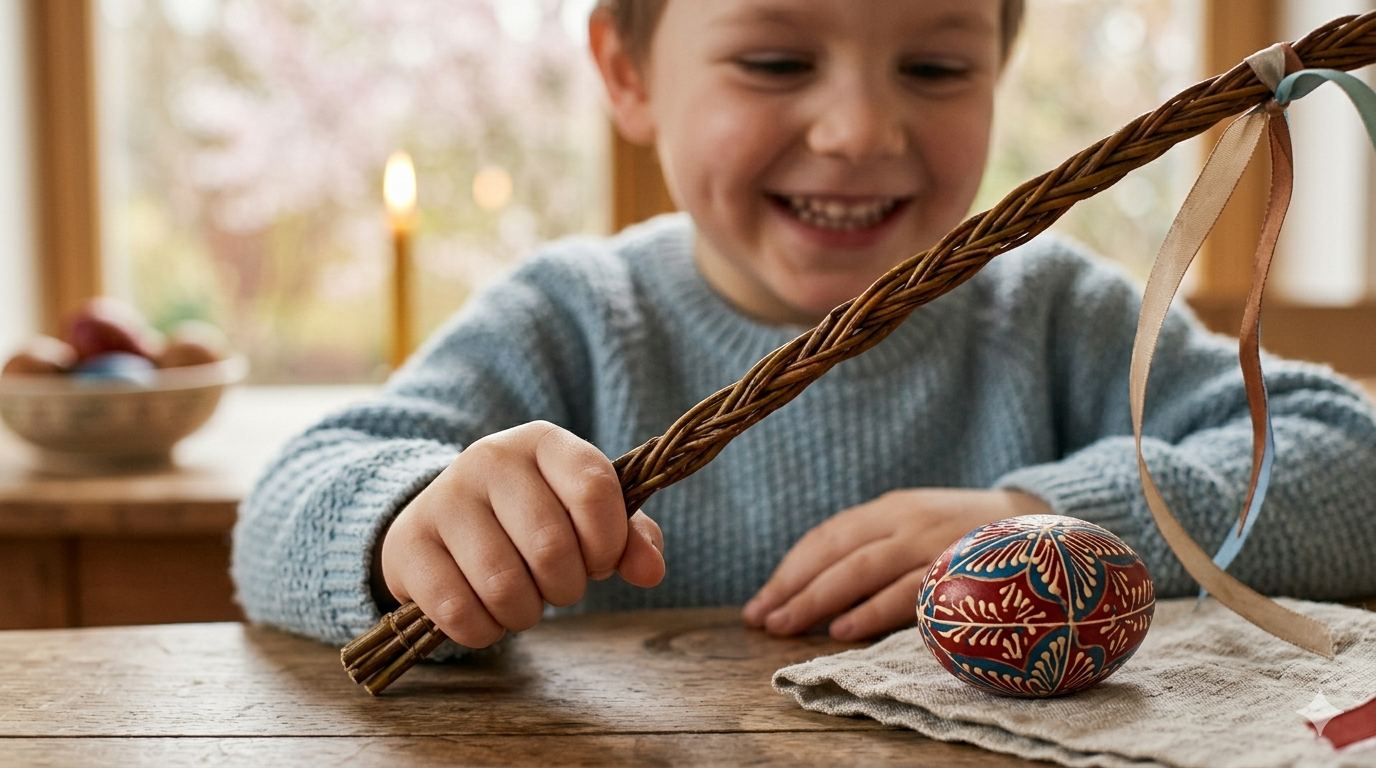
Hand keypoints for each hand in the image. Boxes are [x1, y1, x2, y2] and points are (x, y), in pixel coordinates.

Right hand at [378, 421, 664, 647]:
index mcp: (543, 441)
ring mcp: (444, 498)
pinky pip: (458, 611)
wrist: (444, 521)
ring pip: (503, 585)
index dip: (608, 542)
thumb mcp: (586, 516)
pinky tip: (486, 614)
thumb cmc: (532, 519)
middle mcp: (490, 458)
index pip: (593, 489)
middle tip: (557, 586)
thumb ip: (631, 538)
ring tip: (523, 602)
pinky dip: (484, 630)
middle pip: (550, 546)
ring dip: (525, 613)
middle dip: (567, 587)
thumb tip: (650, 571)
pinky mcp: (410, 544)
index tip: (601, 560)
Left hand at [742, 488, 1050, 641]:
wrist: (1039, 519)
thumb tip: (815, 592)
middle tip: (762, 619)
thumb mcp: (913, 527)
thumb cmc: (963, 535)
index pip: (826, 536)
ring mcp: (931, 540)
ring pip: (863, 569)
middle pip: (835, 553)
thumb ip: (872, 549)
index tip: (760, 602)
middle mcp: (905, 519)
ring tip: (787, 626)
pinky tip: (843, 630)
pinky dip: (872, 611)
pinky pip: (907, 591)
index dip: (789, 570)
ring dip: (819, 600)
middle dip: (793, 588)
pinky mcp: (957, 566)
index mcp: (889, 508)